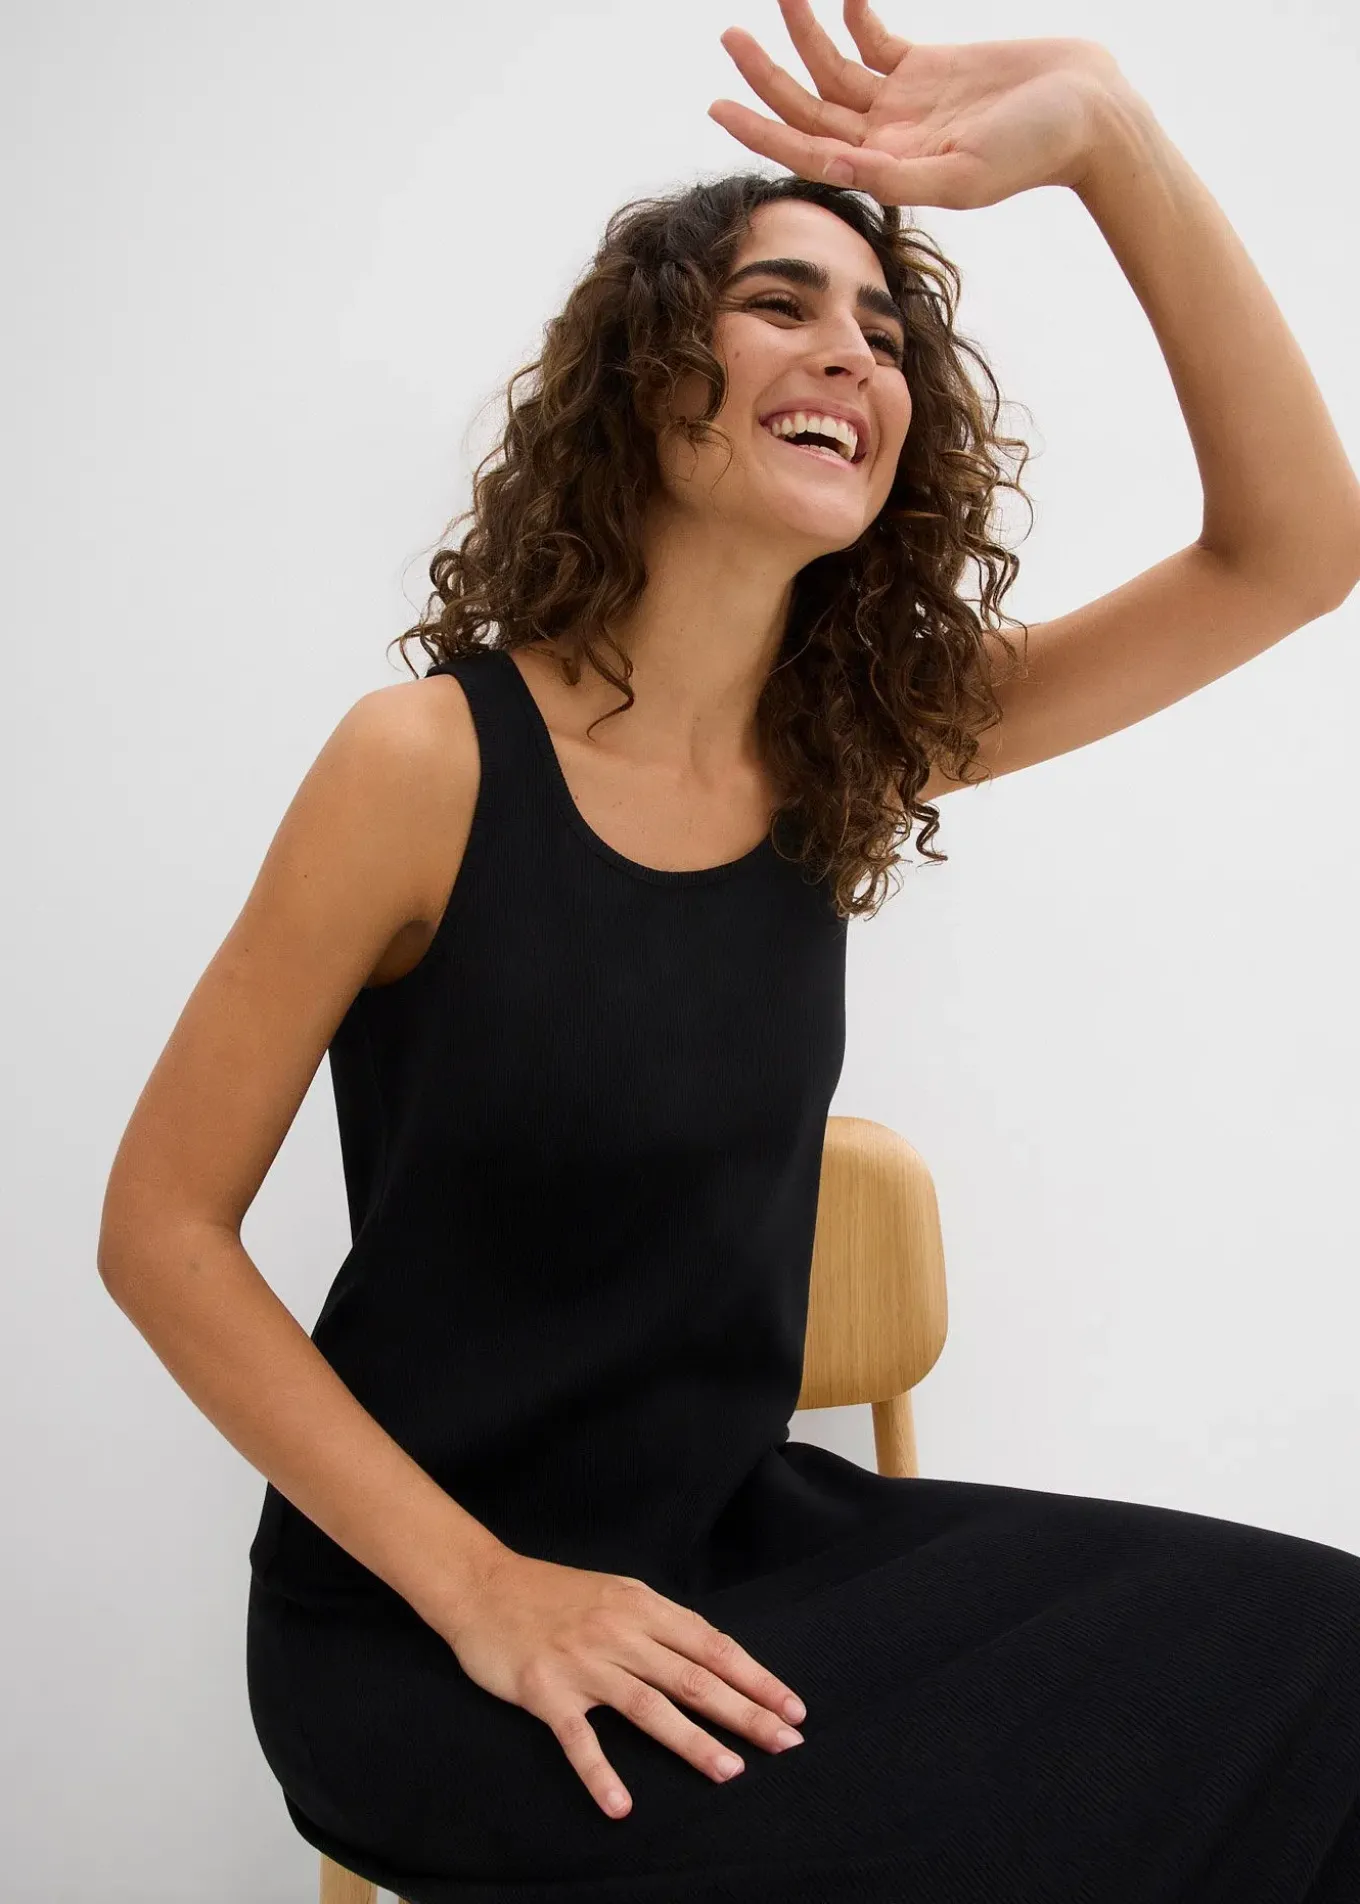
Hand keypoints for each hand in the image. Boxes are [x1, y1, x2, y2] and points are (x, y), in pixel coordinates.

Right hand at [440, 1548, 807, 1818]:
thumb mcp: (614, 1593)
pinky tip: (621, 1806)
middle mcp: (620, 1632)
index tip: (792, 1705)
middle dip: (745, 1711)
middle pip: (693, 1677)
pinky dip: (601, 1774)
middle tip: (787, 1741)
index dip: (755, 1677)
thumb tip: (707, 1656)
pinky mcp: (546, 1691)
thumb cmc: (552, 1594)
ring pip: (649, 1706)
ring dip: (693, 1741)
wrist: (482, 1586)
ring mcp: (584, 1663)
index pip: (711, 1645)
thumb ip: (656, 1623)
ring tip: (730, 1772)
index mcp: (641, 1606)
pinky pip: (579, 1739)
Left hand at [709, 0, 1129, 208]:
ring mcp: (903, 104)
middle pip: (809, 107)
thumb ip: (899, 177)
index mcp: (888, 171)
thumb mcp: (963, 174)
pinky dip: (853, 16)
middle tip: (729, 36)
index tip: (717, 105)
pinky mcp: (925, 68)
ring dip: (804, 34)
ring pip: (834, 68)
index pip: (807, 152)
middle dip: (767, 74)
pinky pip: (873, 39)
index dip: (760, 130)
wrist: (1089, 114)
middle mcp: (886, 140)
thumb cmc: (1034, 152)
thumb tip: (840, 168)